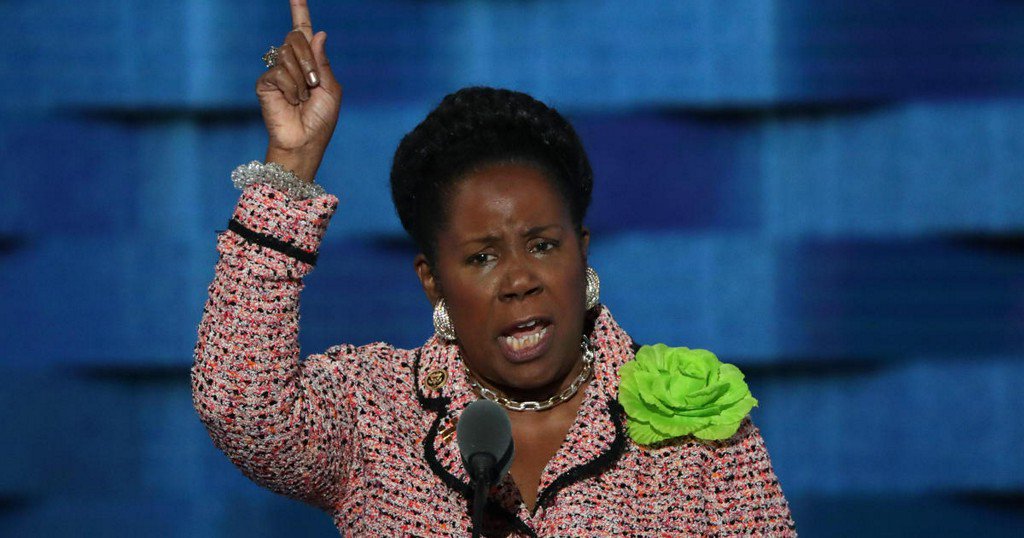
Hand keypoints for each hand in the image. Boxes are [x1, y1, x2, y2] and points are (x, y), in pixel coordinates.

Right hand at [256, 1, 341, 181]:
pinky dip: (290, 88)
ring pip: (286, 54)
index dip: (299, 10)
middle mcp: (291, 63)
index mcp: (310, 62)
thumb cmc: (321, 120)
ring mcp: (277, 72)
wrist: (305, 142)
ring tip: (302, 98)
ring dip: (301, 78)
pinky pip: (278, 72)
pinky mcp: (265, 83)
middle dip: (308, 60)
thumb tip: (318, 32)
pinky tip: (290, 102)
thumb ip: (324, 62)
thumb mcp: (331, 89)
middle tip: (314, 84)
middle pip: (296, 38)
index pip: (303, 30)